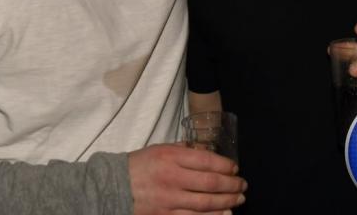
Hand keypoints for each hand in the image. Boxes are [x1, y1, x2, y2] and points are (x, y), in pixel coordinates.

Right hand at [129, 143, 245, 213]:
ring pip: (205, 204)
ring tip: (239, 200)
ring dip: (227, 202)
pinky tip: (224, 214)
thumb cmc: (141, 164)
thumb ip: (185, 149)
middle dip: (231, 185)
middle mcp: (173, 178)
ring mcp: (169, 200)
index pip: (207, 161)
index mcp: (172, 157)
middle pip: (210, 183)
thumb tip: (208, 152)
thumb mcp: (162, 148)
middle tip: (243, 185)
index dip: (226, 165)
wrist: (113, 187)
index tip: (235, 168)